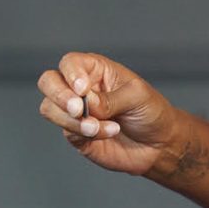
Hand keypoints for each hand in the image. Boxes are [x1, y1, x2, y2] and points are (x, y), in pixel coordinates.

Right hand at [38, 52, 183, 176]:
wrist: (160, 144)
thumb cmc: (151, 112)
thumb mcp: (137, 97)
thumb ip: (109, 99)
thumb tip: (85, 104)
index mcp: (95, 70)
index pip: (70, 63)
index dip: (71, 74)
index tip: (83, 89)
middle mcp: (80, 89)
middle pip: (48, 82)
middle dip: (59, 95)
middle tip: (78, 109)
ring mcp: (76, 113)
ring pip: (51, 109)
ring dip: (74, 120)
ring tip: (99, 127)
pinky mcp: (76, 135)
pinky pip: (67, 132)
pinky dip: (86, 134)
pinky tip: (109, 132)